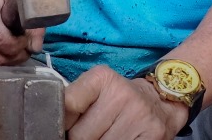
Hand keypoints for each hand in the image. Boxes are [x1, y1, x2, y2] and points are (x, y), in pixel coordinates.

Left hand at [64, 65, 188, 139]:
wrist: (161, 101)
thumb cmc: (119, 98)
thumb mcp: (96, 88)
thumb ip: (74, 101)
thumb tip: (50, 126)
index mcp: (103, 77)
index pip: (68, 105)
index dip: (63, 123)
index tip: (66, 126)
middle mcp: (122, 93)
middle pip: (80, 135)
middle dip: (80, 139)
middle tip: (92, 132)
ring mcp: (138, 116)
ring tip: (105, 135)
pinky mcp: (152, 135)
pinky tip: (119, 139)